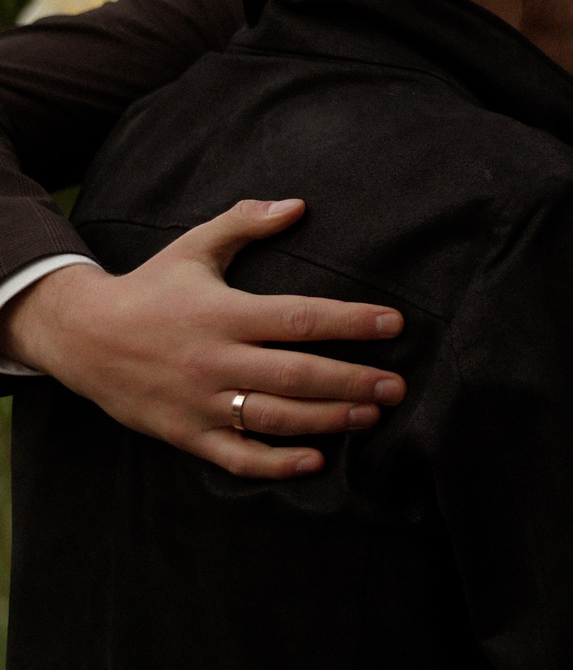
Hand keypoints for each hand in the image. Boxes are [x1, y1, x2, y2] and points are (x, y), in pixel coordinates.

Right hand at [0, 199, 404, 479]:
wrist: (77, 336)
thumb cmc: (149, 289)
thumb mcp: (192, 249)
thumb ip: (244, 224)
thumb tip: (297, 205)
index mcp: (222, 313)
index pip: (298, 317)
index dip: (350, 321)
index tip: (394, 323)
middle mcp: (214, 359)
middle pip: (296, 375)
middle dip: (352, 381)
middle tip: (396, 386)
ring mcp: (199, 401)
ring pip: (274, 417)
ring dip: (327, 420)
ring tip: (372, 416)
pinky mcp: (184, 433)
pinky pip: (236, 457)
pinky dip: (276, 464)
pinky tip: (315, 461)